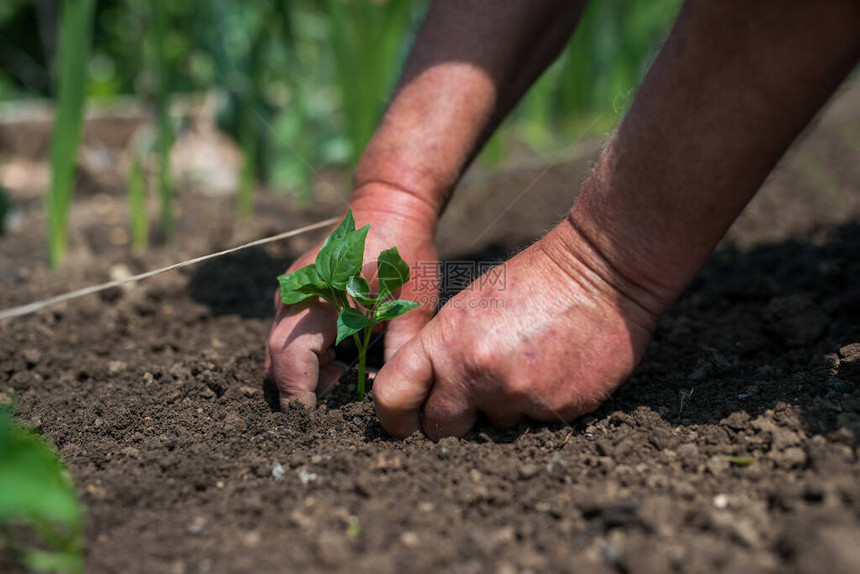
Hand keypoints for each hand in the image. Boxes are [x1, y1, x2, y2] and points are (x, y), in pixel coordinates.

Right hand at [265, 184, 438, 409]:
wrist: (389, 205)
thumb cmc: (403, 253)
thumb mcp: (410, 306)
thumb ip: (398, 354)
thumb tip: (394, 402)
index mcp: (318, 298)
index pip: (291, 358)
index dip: (299, 394)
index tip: (314, 419)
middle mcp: (294, 297)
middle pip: (278, 360)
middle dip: (303, 389)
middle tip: (338, 405)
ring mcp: (291, 294)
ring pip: (282, 350)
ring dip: (307, 374)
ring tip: (347, 381)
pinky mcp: (296, 294)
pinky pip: (291, 336)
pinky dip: (310, 357)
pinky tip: (343, 361)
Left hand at [372, 218, 665, 439]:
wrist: (602, 275)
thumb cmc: (530, 284)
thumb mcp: (468, 308)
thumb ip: (440, 354)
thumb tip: (420, 398)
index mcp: (445, 342)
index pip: (393, 397)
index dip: (393, 417)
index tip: (402, 423)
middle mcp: (475, 374)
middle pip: (440, 428)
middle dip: (450, 419)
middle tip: (471, 392)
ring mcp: (518, 396)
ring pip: (493, 427)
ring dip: (501, 408)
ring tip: (525, 365)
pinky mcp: (558, 410)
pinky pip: (534, 424)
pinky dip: (539, 405)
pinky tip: (553, 370)